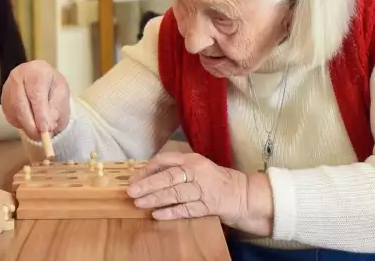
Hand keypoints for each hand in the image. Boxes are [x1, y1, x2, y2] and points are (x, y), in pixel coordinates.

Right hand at [0, 60, 70, 140]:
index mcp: (36, 70)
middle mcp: (18, 76)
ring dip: (26, 125)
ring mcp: (8, 87)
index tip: (44, 129)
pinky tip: (30, 123)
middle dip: (30, 124)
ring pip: (13, 111)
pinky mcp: (3, 99)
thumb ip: (56, 109)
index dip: (39, 113)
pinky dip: (20, 124)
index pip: (36, 93)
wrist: (42, 79)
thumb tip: (47, 127)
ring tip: (38, 131)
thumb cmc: (53, 87)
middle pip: (20, 103)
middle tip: (40, 137)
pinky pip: (9, 115)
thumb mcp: (62, 94)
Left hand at [127, 152, 273, 235]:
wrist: (243, 194)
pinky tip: (157, 215)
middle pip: (169, 177)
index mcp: (193, 159)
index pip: (166, 160)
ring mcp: (203, 189)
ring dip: (156, 199)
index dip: (148, 168)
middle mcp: (198, 172)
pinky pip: (186, 209)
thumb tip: (147, 175)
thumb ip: (177, 169)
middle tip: (131, 191)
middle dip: (148, 184)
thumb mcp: (197, 168)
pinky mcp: (209, 206)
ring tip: (139, 203)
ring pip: (175, 193)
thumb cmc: (215, 180)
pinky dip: (171, 212)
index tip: (134, 177)